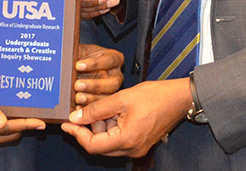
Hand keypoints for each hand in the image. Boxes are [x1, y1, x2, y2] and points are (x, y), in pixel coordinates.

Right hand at [0, 73, 44, 145]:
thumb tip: (3, 122)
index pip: (4, 128)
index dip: (24, 124)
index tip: (40, 121)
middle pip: (5, 134)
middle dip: (22, 126)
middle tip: (39, 115)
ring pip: (0, 133)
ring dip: (14, 125)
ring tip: (30, 112)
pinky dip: (4, 122)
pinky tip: (12, 110)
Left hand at [61, 79, 191, 156]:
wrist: (179, 97)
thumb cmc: (155, 96)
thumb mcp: (121, 98)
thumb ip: (97, 109)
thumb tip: (76, 117)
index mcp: (126, 140)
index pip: (93, 145)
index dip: (77, 134)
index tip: (66, 123)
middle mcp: (132, 149)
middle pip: (100, 146)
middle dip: (88, 129)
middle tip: (79, 112)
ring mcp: (137, 146)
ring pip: (109, 141)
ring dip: (100, 126)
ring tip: (98, 106)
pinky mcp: (140, 141)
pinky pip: (119, 137)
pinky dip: (111, 126)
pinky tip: (110, 110)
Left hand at [74, 43, 123, 104]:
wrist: (79, 68)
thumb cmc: (83, 58)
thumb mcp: (81, 51)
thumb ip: (77, 51)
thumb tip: (68, 52)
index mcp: (114, 58)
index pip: (110, 60)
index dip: (95, 63)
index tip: (78, 65)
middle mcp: (116, 75)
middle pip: (113, 83)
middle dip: (94, 85)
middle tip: (77, 85)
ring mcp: (112, 90)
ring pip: (108, 97)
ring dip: (91, 98)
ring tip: (77, 97)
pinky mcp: (105, 103)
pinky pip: (101, 109)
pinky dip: (89, 110)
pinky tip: (78, 108)